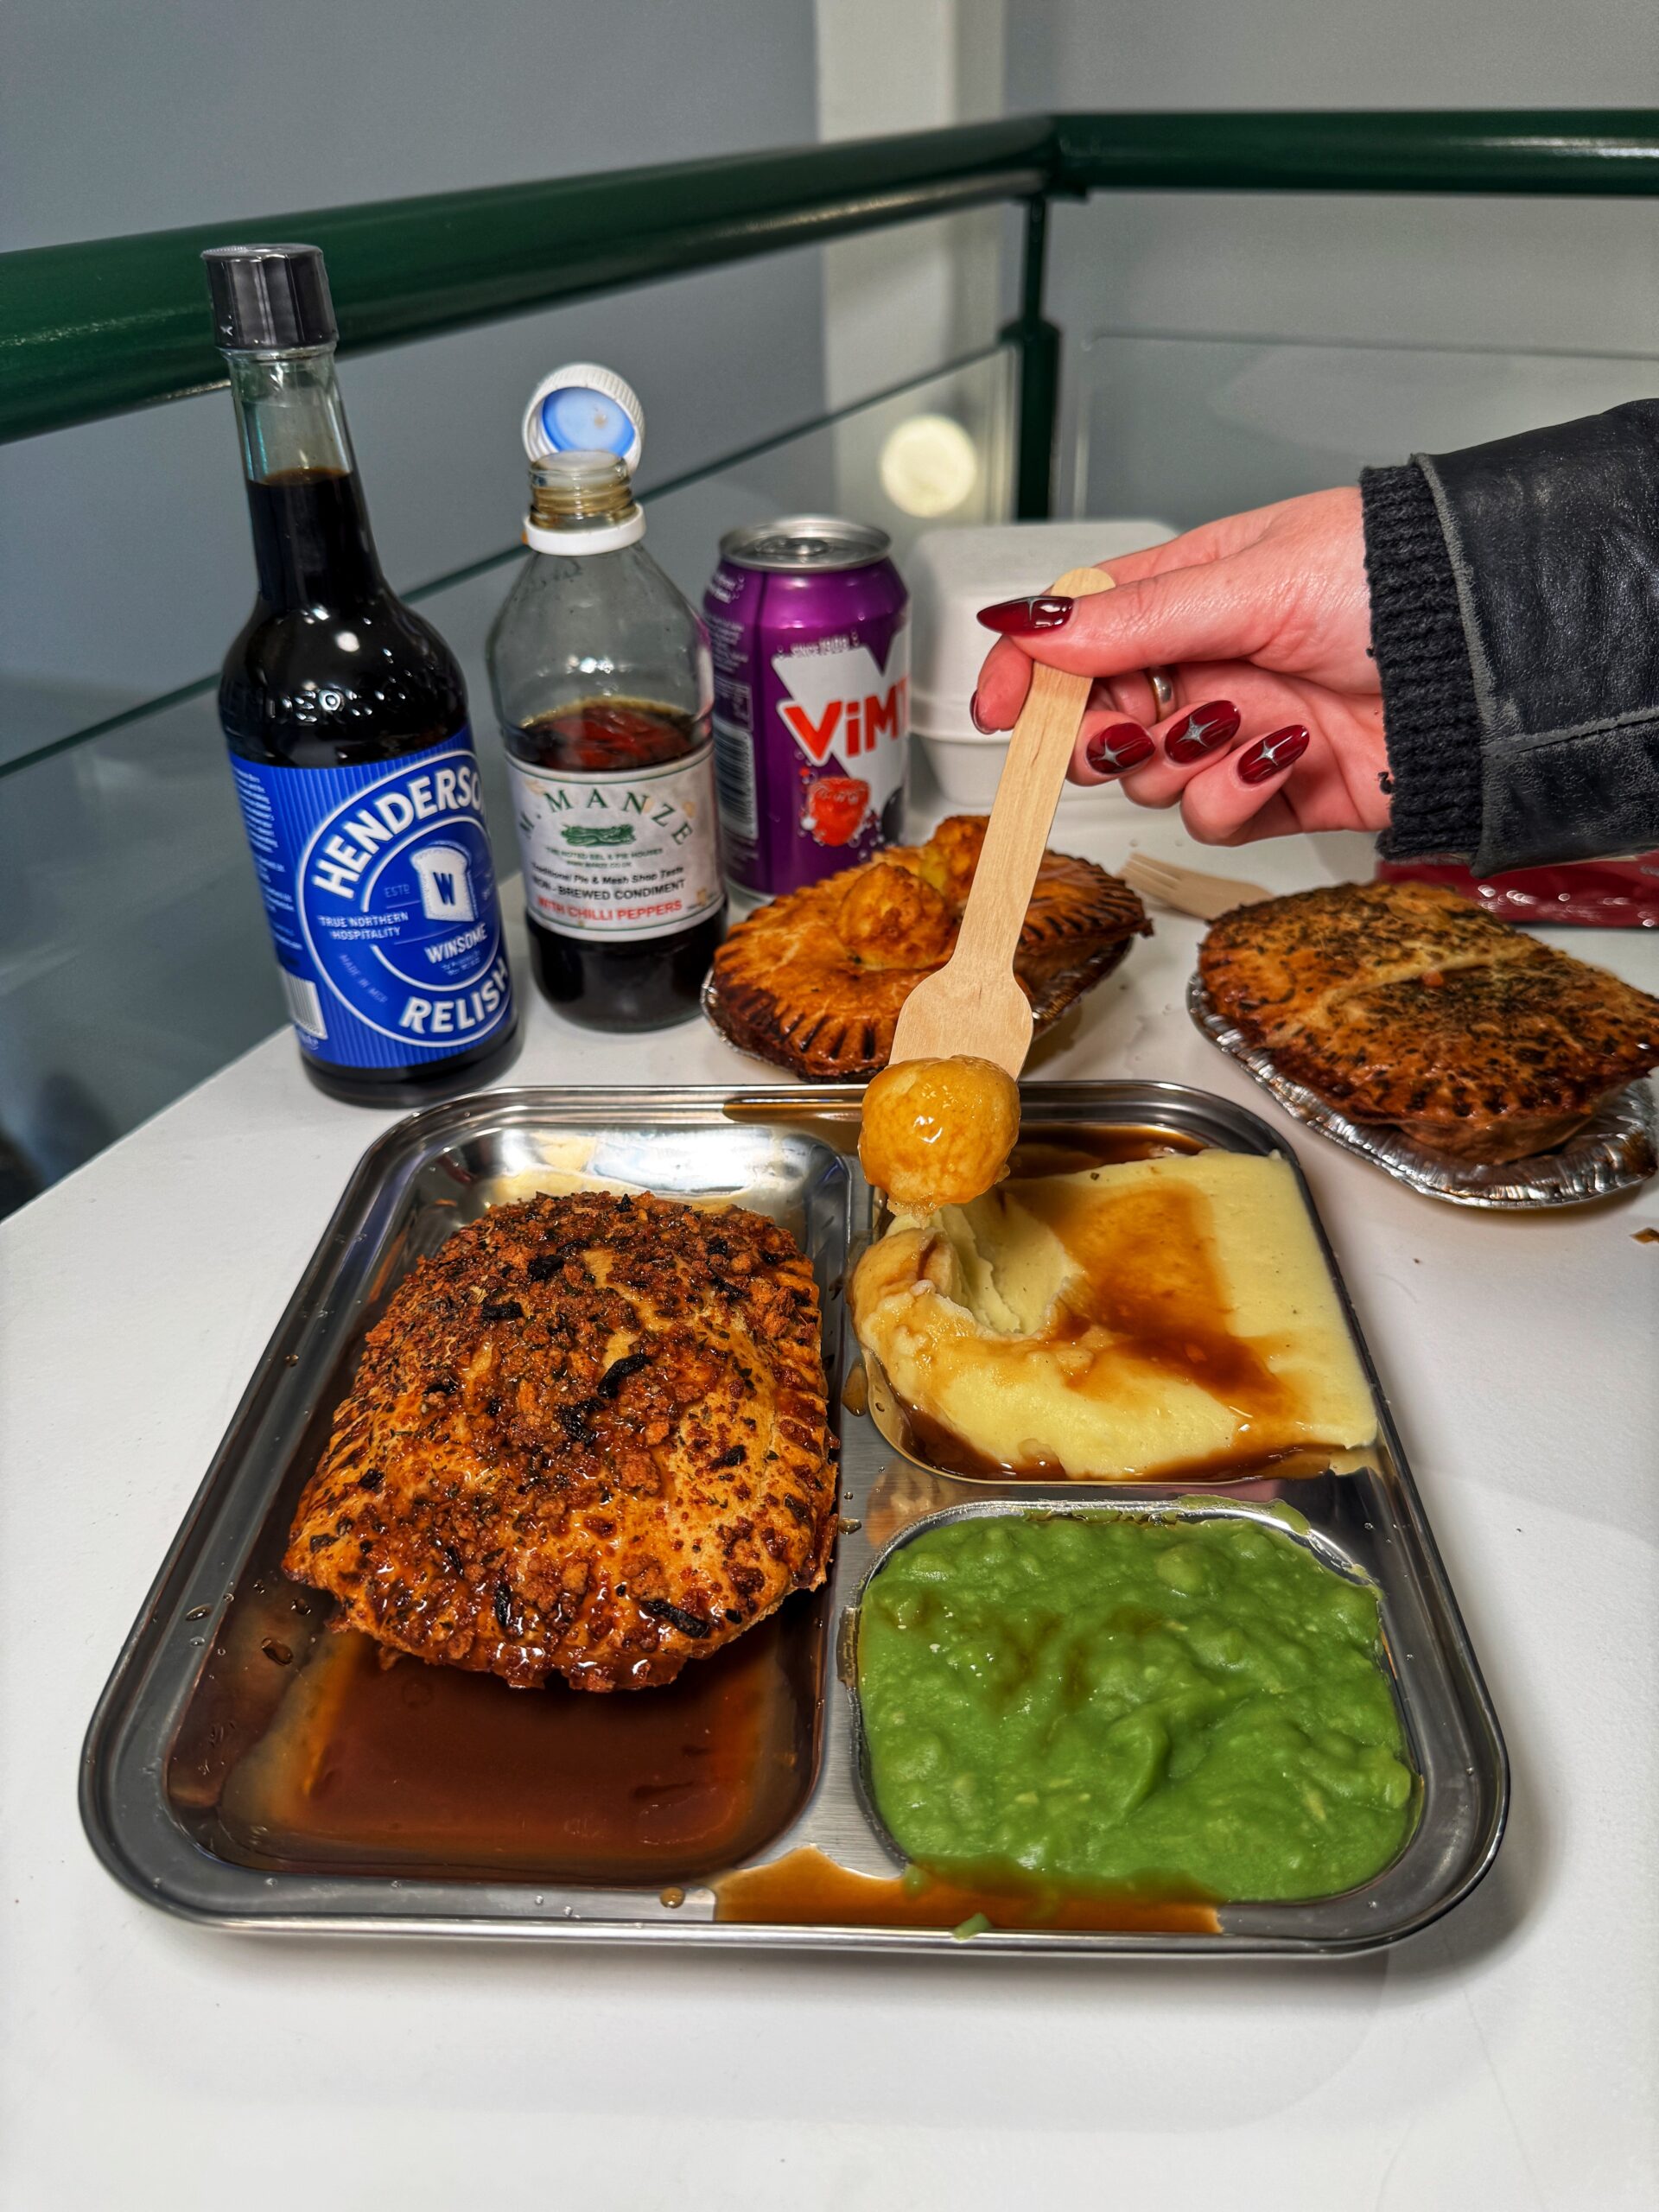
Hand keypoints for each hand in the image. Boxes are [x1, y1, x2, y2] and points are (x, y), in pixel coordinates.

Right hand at [970, 487, 1389, 844]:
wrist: (1494, 664)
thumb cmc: (1398, 586)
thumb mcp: (1253, 581)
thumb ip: (1135, 617)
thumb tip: (1032, 625)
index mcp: (1195, 590)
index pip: (1080, 630)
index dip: (1028, 672)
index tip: (996, 713)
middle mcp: (1209, 662)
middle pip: (1098, 719)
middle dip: (1100, 735)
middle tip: (1129, 731)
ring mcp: (1237, 731)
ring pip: (1150, 779)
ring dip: (1182, 762)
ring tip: (1237, 728)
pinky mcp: (1274, 794)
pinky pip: (1211, 818)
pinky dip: (1233, 795)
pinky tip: (1280, 757)